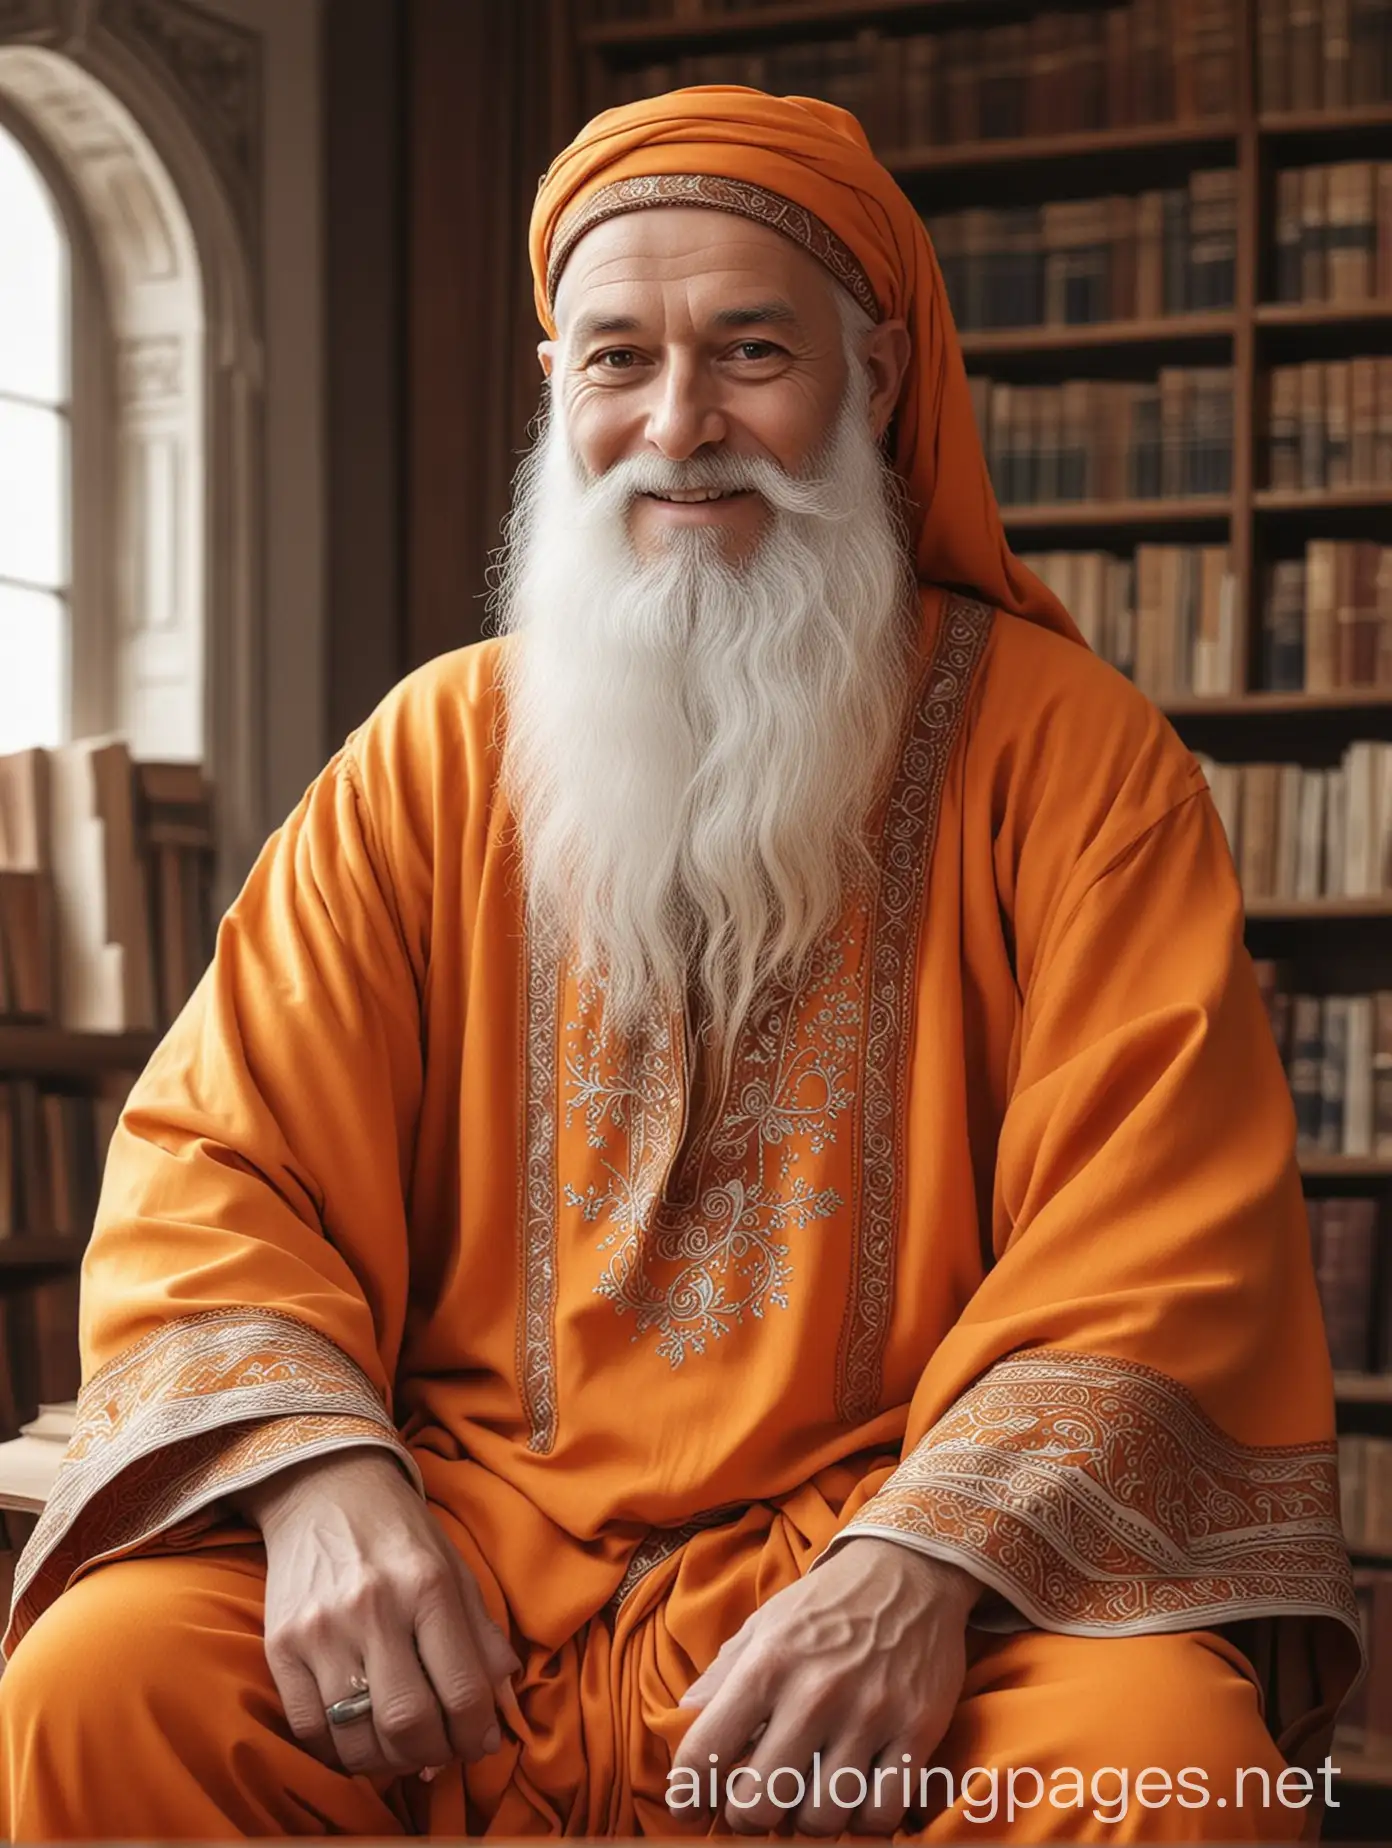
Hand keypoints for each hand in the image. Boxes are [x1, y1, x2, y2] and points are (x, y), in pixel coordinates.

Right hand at [231, 1449, 519, 1780]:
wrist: (325, 1488)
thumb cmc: (400, 1534)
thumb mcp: (454, 1568)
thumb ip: (482, 1636)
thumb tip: (502, 1705)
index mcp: (428, 1586)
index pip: (462, 1691)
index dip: (476, 1734)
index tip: (479, 1741)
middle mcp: (374, 1607)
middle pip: (408, 1723)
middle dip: (434, 1753)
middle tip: (441, 1749)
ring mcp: (321, 1629)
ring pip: (356, 1737)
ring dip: (388, 1761)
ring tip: (402, 1747)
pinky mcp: (279, 1644)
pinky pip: (308, 1728)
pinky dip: (338, 1749)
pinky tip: (358, 1735)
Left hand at [672, 1537, 976, 1836]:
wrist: (910, 1568)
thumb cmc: (828, 1602)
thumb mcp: (766, 1622)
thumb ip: (723, 1672)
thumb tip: (685, 1714)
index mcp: (767, 1664)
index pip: (706, 1752)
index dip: (687, 1794)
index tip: (689, 1807)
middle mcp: (814, 1693)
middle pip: (760, 1805)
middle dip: (748, 1817)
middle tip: (755, 1805)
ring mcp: (869, 1715)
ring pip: (822, 1820)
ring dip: (808, 1820)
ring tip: (807, 1796)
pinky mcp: (916, 1731)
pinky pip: (881, 1813)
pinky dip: (862, 1820)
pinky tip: (854, 1796)